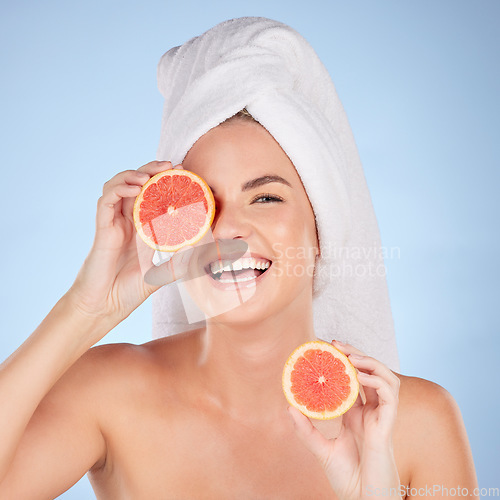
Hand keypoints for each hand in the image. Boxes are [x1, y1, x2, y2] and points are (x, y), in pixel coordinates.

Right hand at [68, 161, 191, 326]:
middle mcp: (126, 222)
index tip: (184, 173)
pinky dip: (119, 188)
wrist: (104, 308)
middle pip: (136, 185)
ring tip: (151, 174)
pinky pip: (106, 200)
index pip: (152, 197)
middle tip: (170, 165)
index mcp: (141, 229)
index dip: (165, 182)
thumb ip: (179, 265)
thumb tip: (203, 257)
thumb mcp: (161, 276)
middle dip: (152, 170)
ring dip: (134, 174)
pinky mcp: (102, 228)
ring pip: (118, 186)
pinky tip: (135, 187)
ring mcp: (113, 223)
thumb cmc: (127, 292)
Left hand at [287, 341, 401, 499]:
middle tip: (337, 344)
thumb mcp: (321, 449)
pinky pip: (389, 395)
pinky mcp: (388, 425)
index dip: (345, 362)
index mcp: (358, 415)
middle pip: (371, 374)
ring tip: (351, 355)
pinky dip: (377, 381)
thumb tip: (288, 407)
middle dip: (357, 355)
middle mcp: (371, 412)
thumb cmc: (346, 478)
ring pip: (386, 379)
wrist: (362, 499)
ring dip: (371, 363)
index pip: (355, 380)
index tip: (327, 348)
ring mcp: (381, 417)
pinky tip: (360, 376)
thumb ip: (306, 429)